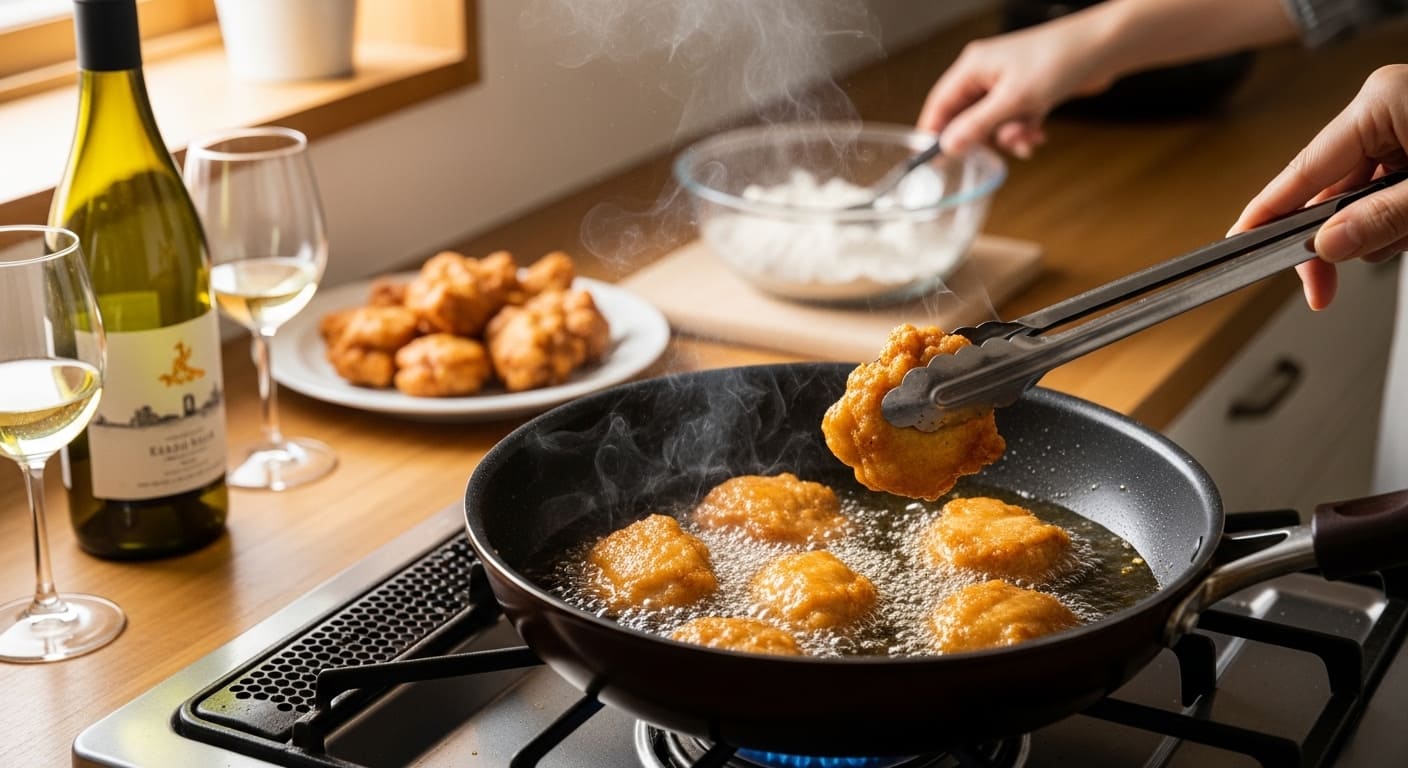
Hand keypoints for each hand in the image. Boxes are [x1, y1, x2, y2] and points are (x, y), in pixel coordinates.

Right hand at [917, 17, 1116, 157]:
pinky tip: (1037, 134)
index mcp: (973, 67)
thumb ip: (977, 125)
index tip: (934, 160)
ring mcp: (1006, 83)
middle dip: (982, 138)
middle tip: (990, 154)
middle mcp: (985, 74)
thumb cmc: (1058, 61)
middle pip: (965, 117)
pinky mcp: (1026, 91)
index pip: (939, 104)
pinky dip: (1022, 131)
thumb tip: (947, 146)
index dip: (934, 132)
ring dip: (1007, 137)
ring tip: (1026, 138)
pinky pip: (1012, 120)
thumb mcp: (1013, 101)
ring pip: (992, 123)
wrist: (1102, 47)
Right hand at [1230, 64, 1407, 308]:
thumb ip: (1380, 222)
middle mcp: (1387, 109)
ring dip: (1384, 231)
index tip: (1238, 247)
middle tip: (1326, 288)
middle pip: (1328, 191)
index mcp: (1381, 104)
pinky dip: (1402, 220)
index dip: (1265, 216)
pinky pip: (1390, 195)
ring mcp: (1407, 126)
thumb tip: (1328, 246)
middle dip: (1341, 238)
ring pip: (1361, 201)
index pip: (1301, 170)